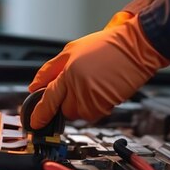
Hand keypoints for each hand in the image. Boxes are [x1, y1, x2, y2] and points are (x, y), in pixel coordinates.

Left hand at [28, 15, 169, 128]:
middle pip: (63, 110)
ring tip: (90, 84)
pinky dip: (92, 105)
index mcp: (69, 75)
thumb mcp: (70, 51)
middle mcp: (80, 90)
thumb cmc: (105, 46)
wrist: (135, 49)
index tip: (34, 122)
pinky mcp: (106, 106)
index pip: (48, 101)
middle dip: (64, 102)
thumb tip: (35, 87)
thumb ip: (49, 71)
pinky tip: (99, 89)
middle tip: (75, 85)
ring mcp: (94, 100)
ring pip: (77, 114)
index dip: (40, 114)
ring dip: (79, 104)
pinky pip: (92, 114)